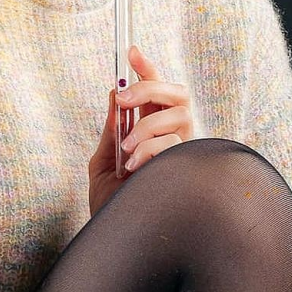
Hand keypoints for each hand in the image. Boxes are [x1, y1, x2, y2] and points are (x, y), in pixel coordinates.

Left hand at [88, 44, 193, 216]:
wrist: (118, 240)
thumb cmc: (112, 206)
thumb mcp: (103, 162)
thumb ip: (112, 130)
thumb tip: (113, 94)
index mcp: (152, 134)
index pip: (157, 92)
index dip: (147, 69)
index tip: (130, 51)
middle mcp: (173, 139)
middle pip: (176, 93)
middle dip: (150, 86)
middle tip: (123, 98)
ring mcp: (183, 153)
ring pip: (176, 116)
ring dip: (145, 128)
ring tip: (127, 153)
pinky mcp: (187, 166)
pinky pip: (172, 142)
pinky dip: (149, 150)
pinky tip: (136, 169)